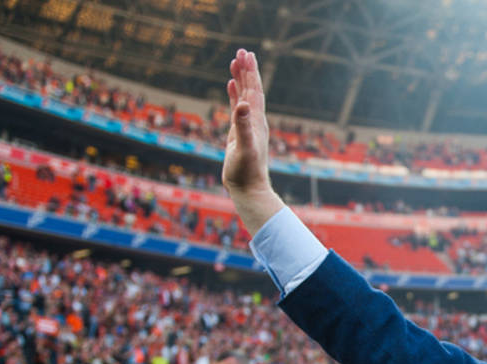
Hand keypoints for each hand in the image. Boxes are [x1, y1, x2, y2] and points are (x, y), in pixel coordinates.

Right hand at [223, 49, 284, 234]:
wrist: (248, 189)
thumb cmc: (246, 171)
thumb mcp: (244, 148)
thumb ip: (243, 126)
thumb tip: (242, 105)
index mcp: (257, 121)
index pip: (254, 90)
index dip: (250, 72)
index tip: (246, 53)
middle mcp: (254, 120)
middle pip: (251, 89)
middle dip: (247, 70)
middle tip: (241, 50)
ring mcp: (247, 126)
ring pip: (244, 96)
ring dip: (240, 79)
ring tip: (235, 61)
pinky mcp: (238, 133)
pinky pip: (236, 108)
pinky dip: (234, 95)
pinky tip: (230, 86)